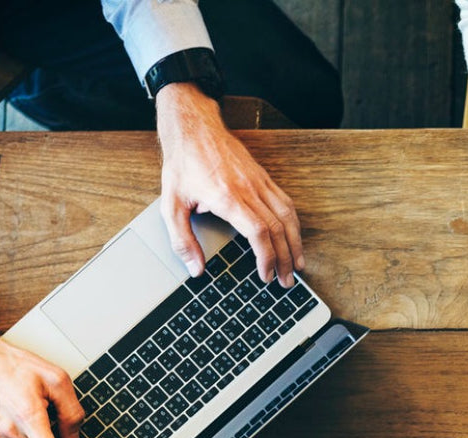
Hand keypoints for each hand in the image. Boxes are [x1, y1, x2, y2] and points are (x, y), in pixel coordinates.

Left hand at [156, 83, 303, 287]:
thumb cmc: (182, 163)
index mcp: (227, 198)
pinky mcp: (263, 176)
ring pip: (288, 216)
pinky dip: (293, 224)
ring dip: (295, 243)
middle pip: (278, 229)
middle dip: (285, 259)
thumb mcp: (170, 205)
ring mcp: (259, 181)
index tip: (266, 275)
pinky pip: (285, 202)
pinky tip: (293, 237)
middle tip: (286, 280)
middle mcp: (248, 189)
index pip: (259, 232)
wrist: (193, 126)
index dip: (267, 258)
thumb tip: (195, 268)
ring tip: (298, 264)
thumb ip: (182, 240)